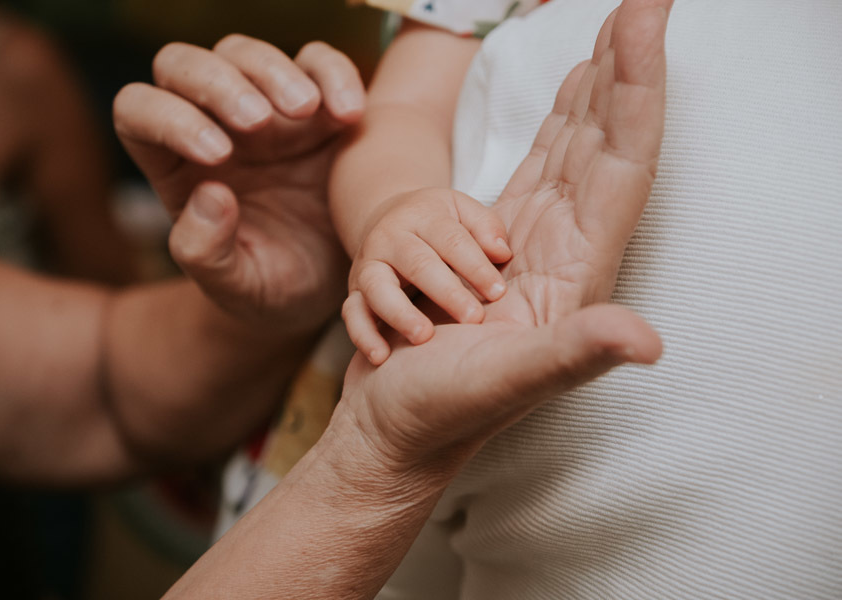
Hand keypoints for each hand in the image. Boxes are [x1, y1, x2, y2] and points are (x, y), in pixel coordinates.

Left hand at [113, 37, 365, 332]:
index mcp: (176, 168)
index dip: (167, 119)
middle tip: (260, 121)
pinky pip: (318, 62)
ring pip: (244, 54)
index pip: (139, 112)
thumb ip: (208, 253)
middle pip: (183, 67)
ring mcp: (266, 111)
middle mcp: (213, 127)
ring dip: (272, 71)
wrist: (339, 285)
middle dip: (217, 84)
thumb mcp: (239, 288)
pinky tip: (350, 115)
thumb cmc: (276, 289)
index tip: (219, 156)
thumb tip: (208, 194)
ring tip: (308, 112)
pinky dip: (334, 74)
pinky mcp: (319, 106)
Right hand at [339, 0, 671, 468]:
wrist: (396, 432)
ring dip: (595, 98)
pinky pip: (539, 175)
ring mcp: (533, 249)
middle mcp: (564, 255)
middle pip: (605, 148)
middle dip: (623, 74)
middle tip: (640, 6)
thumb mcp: (502, 385)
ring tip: (610, 44)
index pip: (621, 168)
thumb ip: (571, 356)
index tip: (643, 19)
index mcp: (574, 274)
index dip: (637, 92)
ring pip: (575, 156)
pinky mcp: (499, 250)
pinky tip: (566, 109)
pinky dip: (557, 132)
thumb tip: (644, 340)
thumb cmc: (441, 415)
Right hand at [343, 188, 511, 364]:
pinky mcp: (354, 291)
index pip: (451, 240)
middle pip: (417, 263)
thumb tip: (502, 252)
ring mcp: (368, 265)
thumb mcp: (462, 210)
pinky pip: (352, 313)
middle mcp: (389, 238)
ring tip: (425, 337)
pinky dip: (363, 335)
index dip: (475, 267)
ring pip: (378, 288)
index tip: (499, 293)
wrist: (384, 219)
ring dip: (400, 314)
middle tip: (474, 319)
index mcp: (421, 216)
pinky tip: (380, 357)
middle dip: (446, 292)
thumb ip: (486, 227)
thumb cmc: (436, 222)